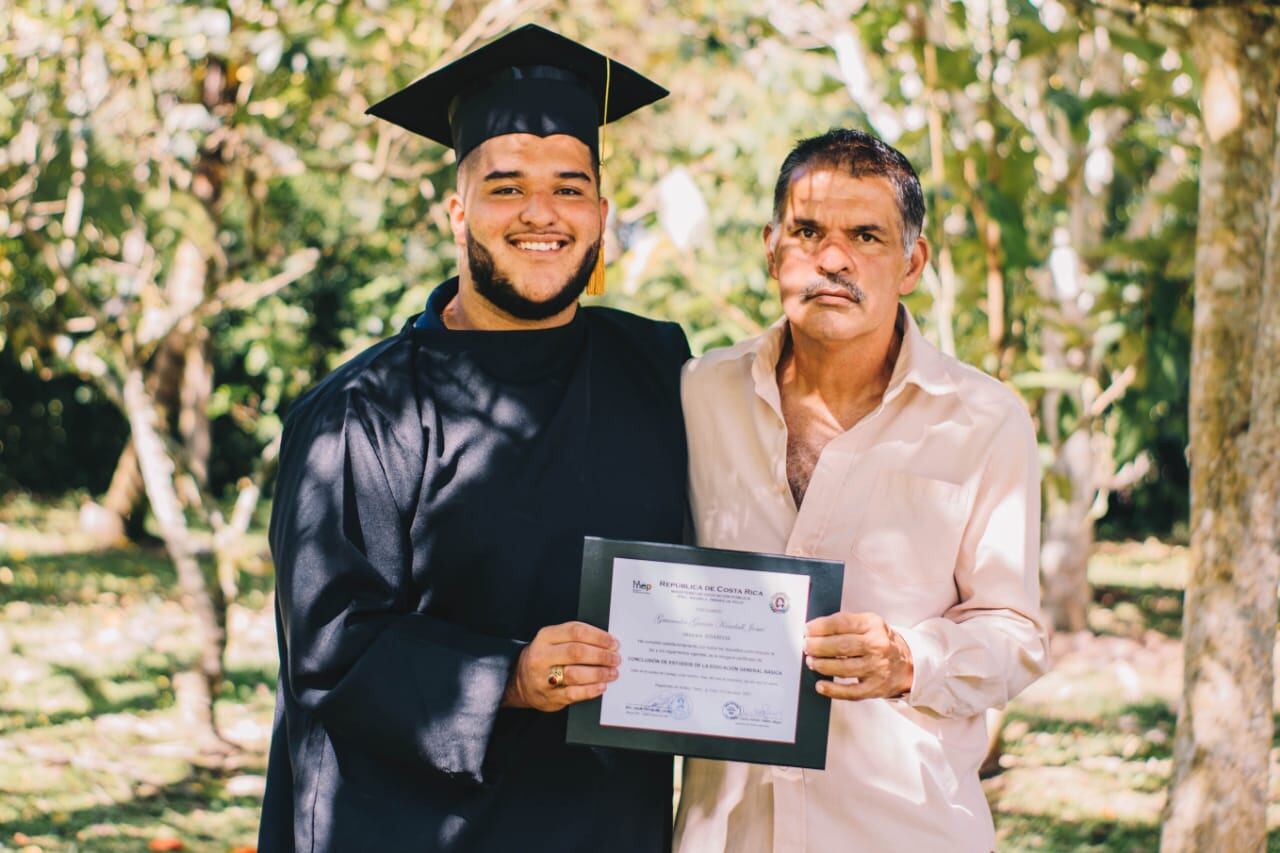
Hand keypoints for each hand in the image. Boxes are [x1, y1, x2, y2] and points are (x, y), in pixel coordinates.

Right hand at [502, 621, 620, 710]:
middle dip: (601, 655)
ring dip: (599, 673)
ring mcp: (543, 677)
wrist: (520, 681)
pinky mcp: (549, 697)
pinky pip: (573, 694)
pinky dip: (590, 690)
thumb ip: (575, 638)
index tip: (613, 642)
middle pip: (577, 652)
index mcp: (545, 636)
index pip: (575, 631)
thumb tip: (607, 643)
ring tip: (612, 673)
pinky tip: (601, 686)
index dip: (598, 636)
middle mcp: (542, 656)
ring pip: (575, 674)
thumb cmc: (545, 657)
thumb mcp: (553, 640)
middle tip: (615, 658)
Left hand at [803, 611, 913, 700]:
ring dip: (822, 665)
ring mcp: (877, 668)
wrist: (907, 664)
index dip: (820, 627)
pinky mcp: (875, 688)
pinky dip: (833, 689)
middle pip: (841, 646)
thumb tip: (814, 630)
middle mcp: (877, 646)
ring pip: (843, 668)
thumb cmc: (881, 642)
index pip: (842, 623)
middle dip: (818, 646)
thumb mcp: (869, 625)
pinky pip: (850, 691)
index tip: (807, 629)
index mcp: (873, 625)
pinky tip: (821, 685)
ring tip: (811, 662)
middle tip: (806, 646)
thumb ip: (845, 624)